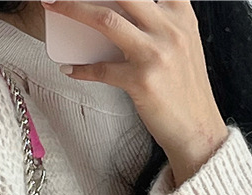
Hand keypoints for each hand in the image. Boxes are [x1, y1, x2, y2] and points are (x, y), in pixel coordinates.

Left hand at [42, 0, 228, 176]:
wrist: (196, 126)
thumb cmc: (183, 87)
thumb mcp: (182, 43)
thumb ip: (161, 22)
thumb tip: (121, 12)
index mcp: (180, 14)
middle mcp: (169, 28)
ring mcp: (155, 54)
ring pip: (107, 21)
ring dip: (74, 10)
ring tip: (54, 6)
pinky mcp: (140, 81)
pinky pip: (101, 69)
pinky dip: (80, 68)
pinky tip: (69, 68)